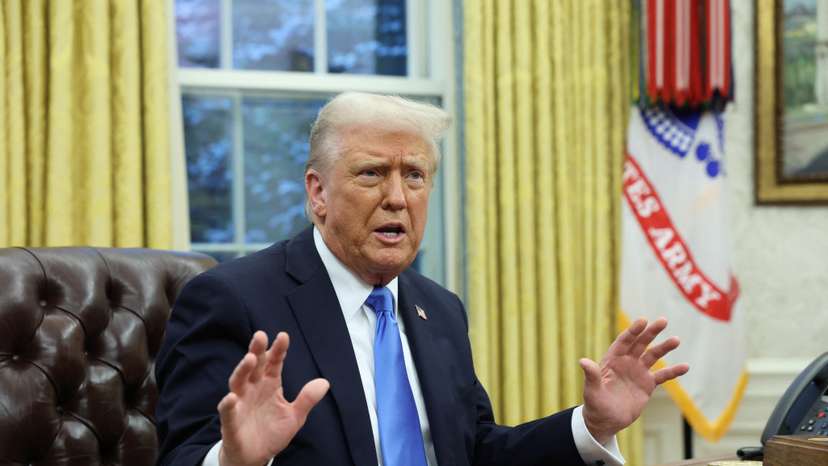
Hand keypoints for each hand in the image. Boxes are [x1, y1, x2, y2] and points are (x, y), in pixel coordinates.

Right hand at [217, 331, 329, 465]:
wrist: (255, 457)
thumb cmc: (272, 432)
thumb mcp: (295, 416)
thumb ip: (307, 399)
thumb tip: (325, 382)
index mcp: (270, 384)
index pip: (274, 363)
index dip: (278, 350)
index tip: (283, 336)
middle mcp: (253, 389)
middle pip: (254, 366)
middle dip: (257, 351)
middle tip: (261, 336)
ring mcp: (240, 403)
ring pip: (238, 383)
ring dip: (242, 370)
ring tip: (250, 358)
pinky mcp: (231, 422)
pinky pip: (228, 411)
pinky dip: (228, 404)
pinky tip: (231, 397)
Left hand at [579, 318, 688, 443]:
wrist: (606, 421)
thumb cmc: (595, 405)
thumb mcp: (592, 391)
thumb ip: (592, 376)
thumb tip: (582, 361)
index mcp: (612, 360)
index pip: (624, 342)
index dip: (633, 331)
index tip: (643, 321)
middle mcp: (626, 362)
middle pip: (640, 343)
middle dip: (651, 332)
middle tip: (663, 321)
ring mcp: (637, 372)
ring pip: (652, 356)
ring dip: (664, 348)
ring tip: (676, 340)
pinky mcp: (647, 384)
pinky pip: (662, 376)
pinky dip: (673, 371)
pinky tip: (685, 366)